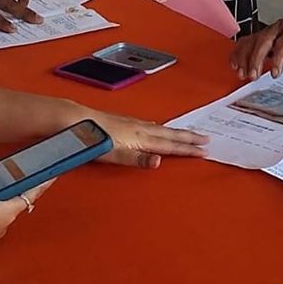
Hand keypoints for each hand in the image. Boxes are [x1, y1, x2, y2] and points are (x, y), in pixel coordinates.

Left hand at [88, 111, 209, 168]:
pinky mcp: (124, 122)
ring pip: (161, 128)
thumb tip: (158, 162)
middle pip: (170, 134)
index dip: (187, 149)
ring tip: (188, 134)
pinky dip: (161, 128)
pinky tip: (156, 127)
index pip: (170, 145)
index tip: (203, 151)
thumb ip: (137, 158)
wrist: (77, 120)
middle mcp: (140, 129)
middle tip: (205, 139)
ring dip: (177, 132)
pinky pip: (150, 125)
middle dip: (189, 138)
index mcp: (141, 138)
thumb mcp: (115, 154)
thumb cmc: (93, 139)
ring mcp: (132, 123)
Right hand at [229, 12, 282, 80]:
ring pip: (251, 41)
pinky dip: (238, 53)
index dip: (277, 59)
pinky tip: (235, 64)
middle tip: (253, 76)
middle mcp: (278, 27)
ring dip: (244, 58)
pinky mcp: (261, 34)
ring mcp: (268, 30)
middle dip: (256, 60)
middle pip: (263, 41)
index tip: (274, 73)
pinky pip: (246, 41)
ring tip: (242, 73)